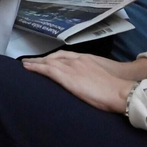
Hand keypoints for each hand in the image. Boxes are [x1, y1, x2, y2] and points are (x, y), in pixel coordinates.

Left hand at [21, 52, 146, 113]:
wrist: (120, 91)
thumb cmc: (116, 88)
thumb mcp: (102, 76)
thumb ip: (91, 76)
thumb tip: (86, 83)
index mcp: (86, 59)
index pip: (65, 56)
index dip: (53, 57)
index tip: (45, 59)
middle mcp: (77, 60)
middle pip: (54, 57)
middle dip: (42, 59)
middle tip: (30, 61)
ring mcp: (72, 68)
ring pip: (48, 63)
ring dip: (35, 63)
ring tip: (25, 64)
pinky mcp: (68, 78)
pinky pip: (48, 71)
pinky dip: (37, 68)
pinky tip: (28, 68)